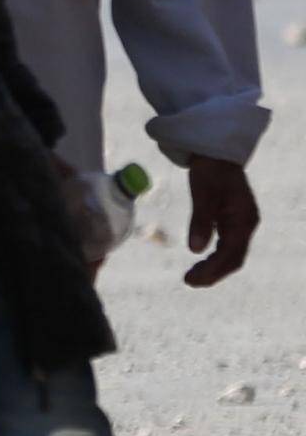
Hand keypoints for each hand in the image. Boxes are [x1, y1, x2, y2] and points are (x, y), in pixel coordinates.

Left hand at [181, 155, 257, 287]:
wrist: (216, 153)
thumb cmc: (210, 171)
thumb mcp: (203, 195)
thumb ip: (201, 222)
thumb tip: (195, 250)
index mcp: (243, 220)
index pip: (231, 255)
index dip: (213, 271)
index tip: (192, 280)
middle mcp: (246, 225)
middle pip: (233, 259)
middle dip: (213, 273)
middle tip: (189, 281)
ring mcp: (242, 224)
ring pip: (231, 254)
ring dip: (213, 268)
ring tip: (191, 277)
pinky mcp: (233, 221)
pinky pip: (227, 246)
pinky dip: (214, 257)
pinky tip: (200, 262)